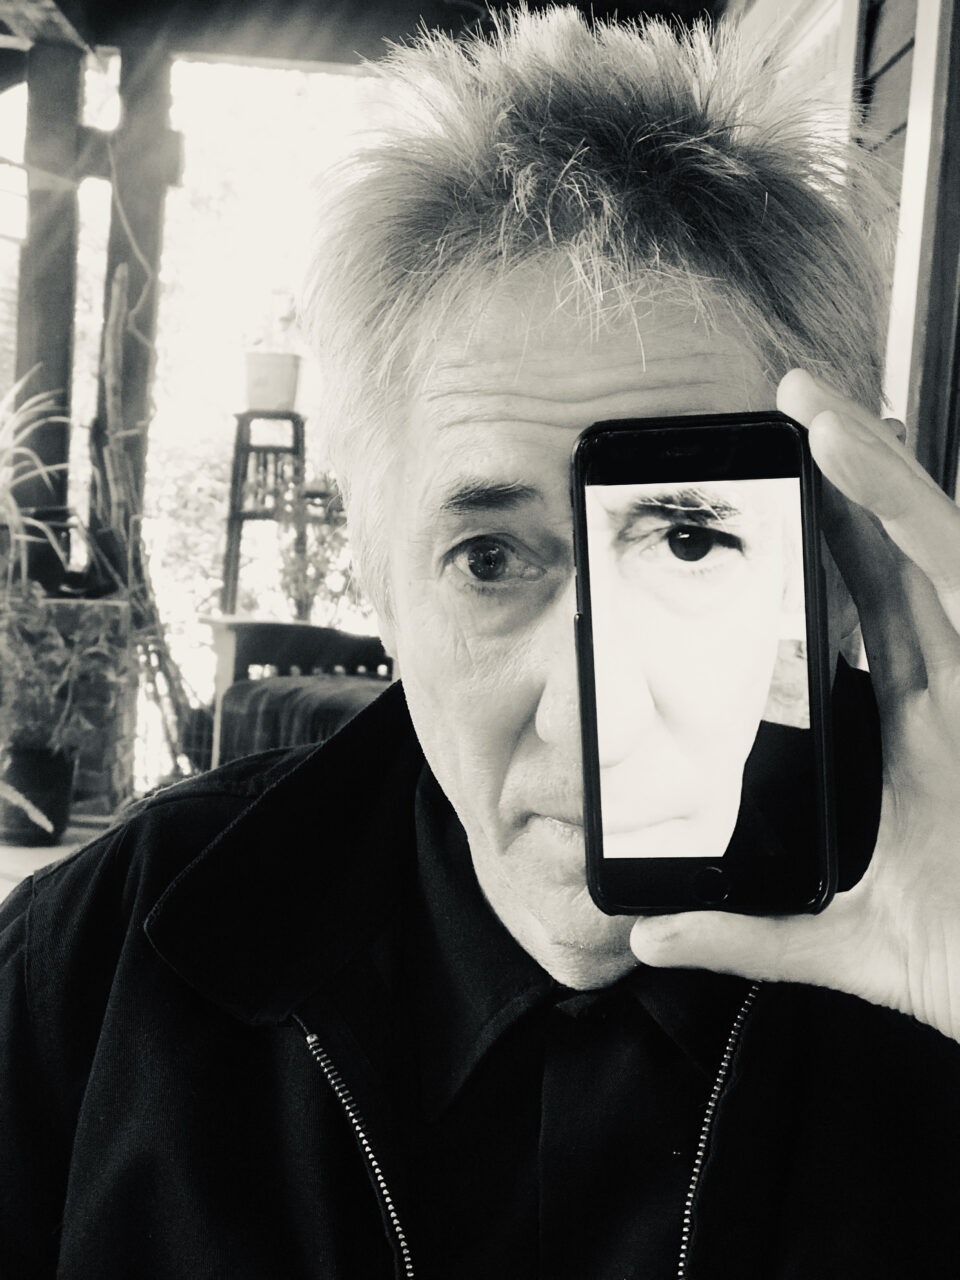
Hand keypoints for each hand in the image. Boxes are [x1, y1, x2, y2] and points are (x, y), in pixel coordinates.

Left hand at [630, 368, 959, 1042]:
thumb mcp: (845, 943)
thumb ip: (746, 932)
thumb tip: (652, 931)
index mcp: (924, 728)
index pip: (874, 605)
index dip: (837, 536)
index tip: (779, 486)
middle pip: (903, 552)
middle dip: (853, 473)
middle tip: (792, 403)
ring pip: (932, 541)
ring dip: (873, 465)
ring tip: (809, 402)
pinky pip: (953, 571)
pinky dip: (908, 513)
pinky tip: (858, 460)